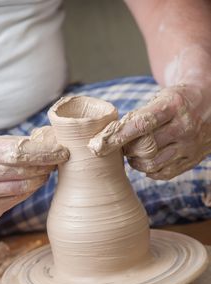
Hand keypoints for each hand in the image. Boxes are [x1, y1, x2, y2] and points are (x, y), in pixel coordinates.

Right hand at [0, 126, 68, 220]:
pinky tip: (35, 179)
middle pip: (23, 170)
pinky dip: (32, 187)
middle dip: (46, 164)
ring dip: (41, 176)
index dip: (43, 152)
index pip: (17, 153)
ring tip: (47, 167)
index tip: (62, 150)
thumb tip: (47, 141)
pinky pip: (19, 197)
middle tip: (59, 158)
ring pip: (24, 186)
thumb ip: (9, 144)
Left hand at [89, 84, 210, 179]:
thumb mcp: (160, 98)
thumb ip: (139, 117)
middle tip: (120, 145)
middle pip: (144, 147)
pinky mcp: (192, 160)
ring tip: (133, 152)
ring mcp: (189, 146)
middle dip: (125, 149)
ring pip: (152, 164)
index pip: (140, 124)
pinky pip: (164, 174)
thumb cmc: (177, 100)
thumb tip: (109, 138)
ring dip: (135, 161)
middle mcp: (184, 127)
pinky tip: (147, 160)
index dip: (116, 137)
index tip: (96, 146)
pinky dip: (149, 170)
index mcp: (173, 106)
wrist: (210, 103)